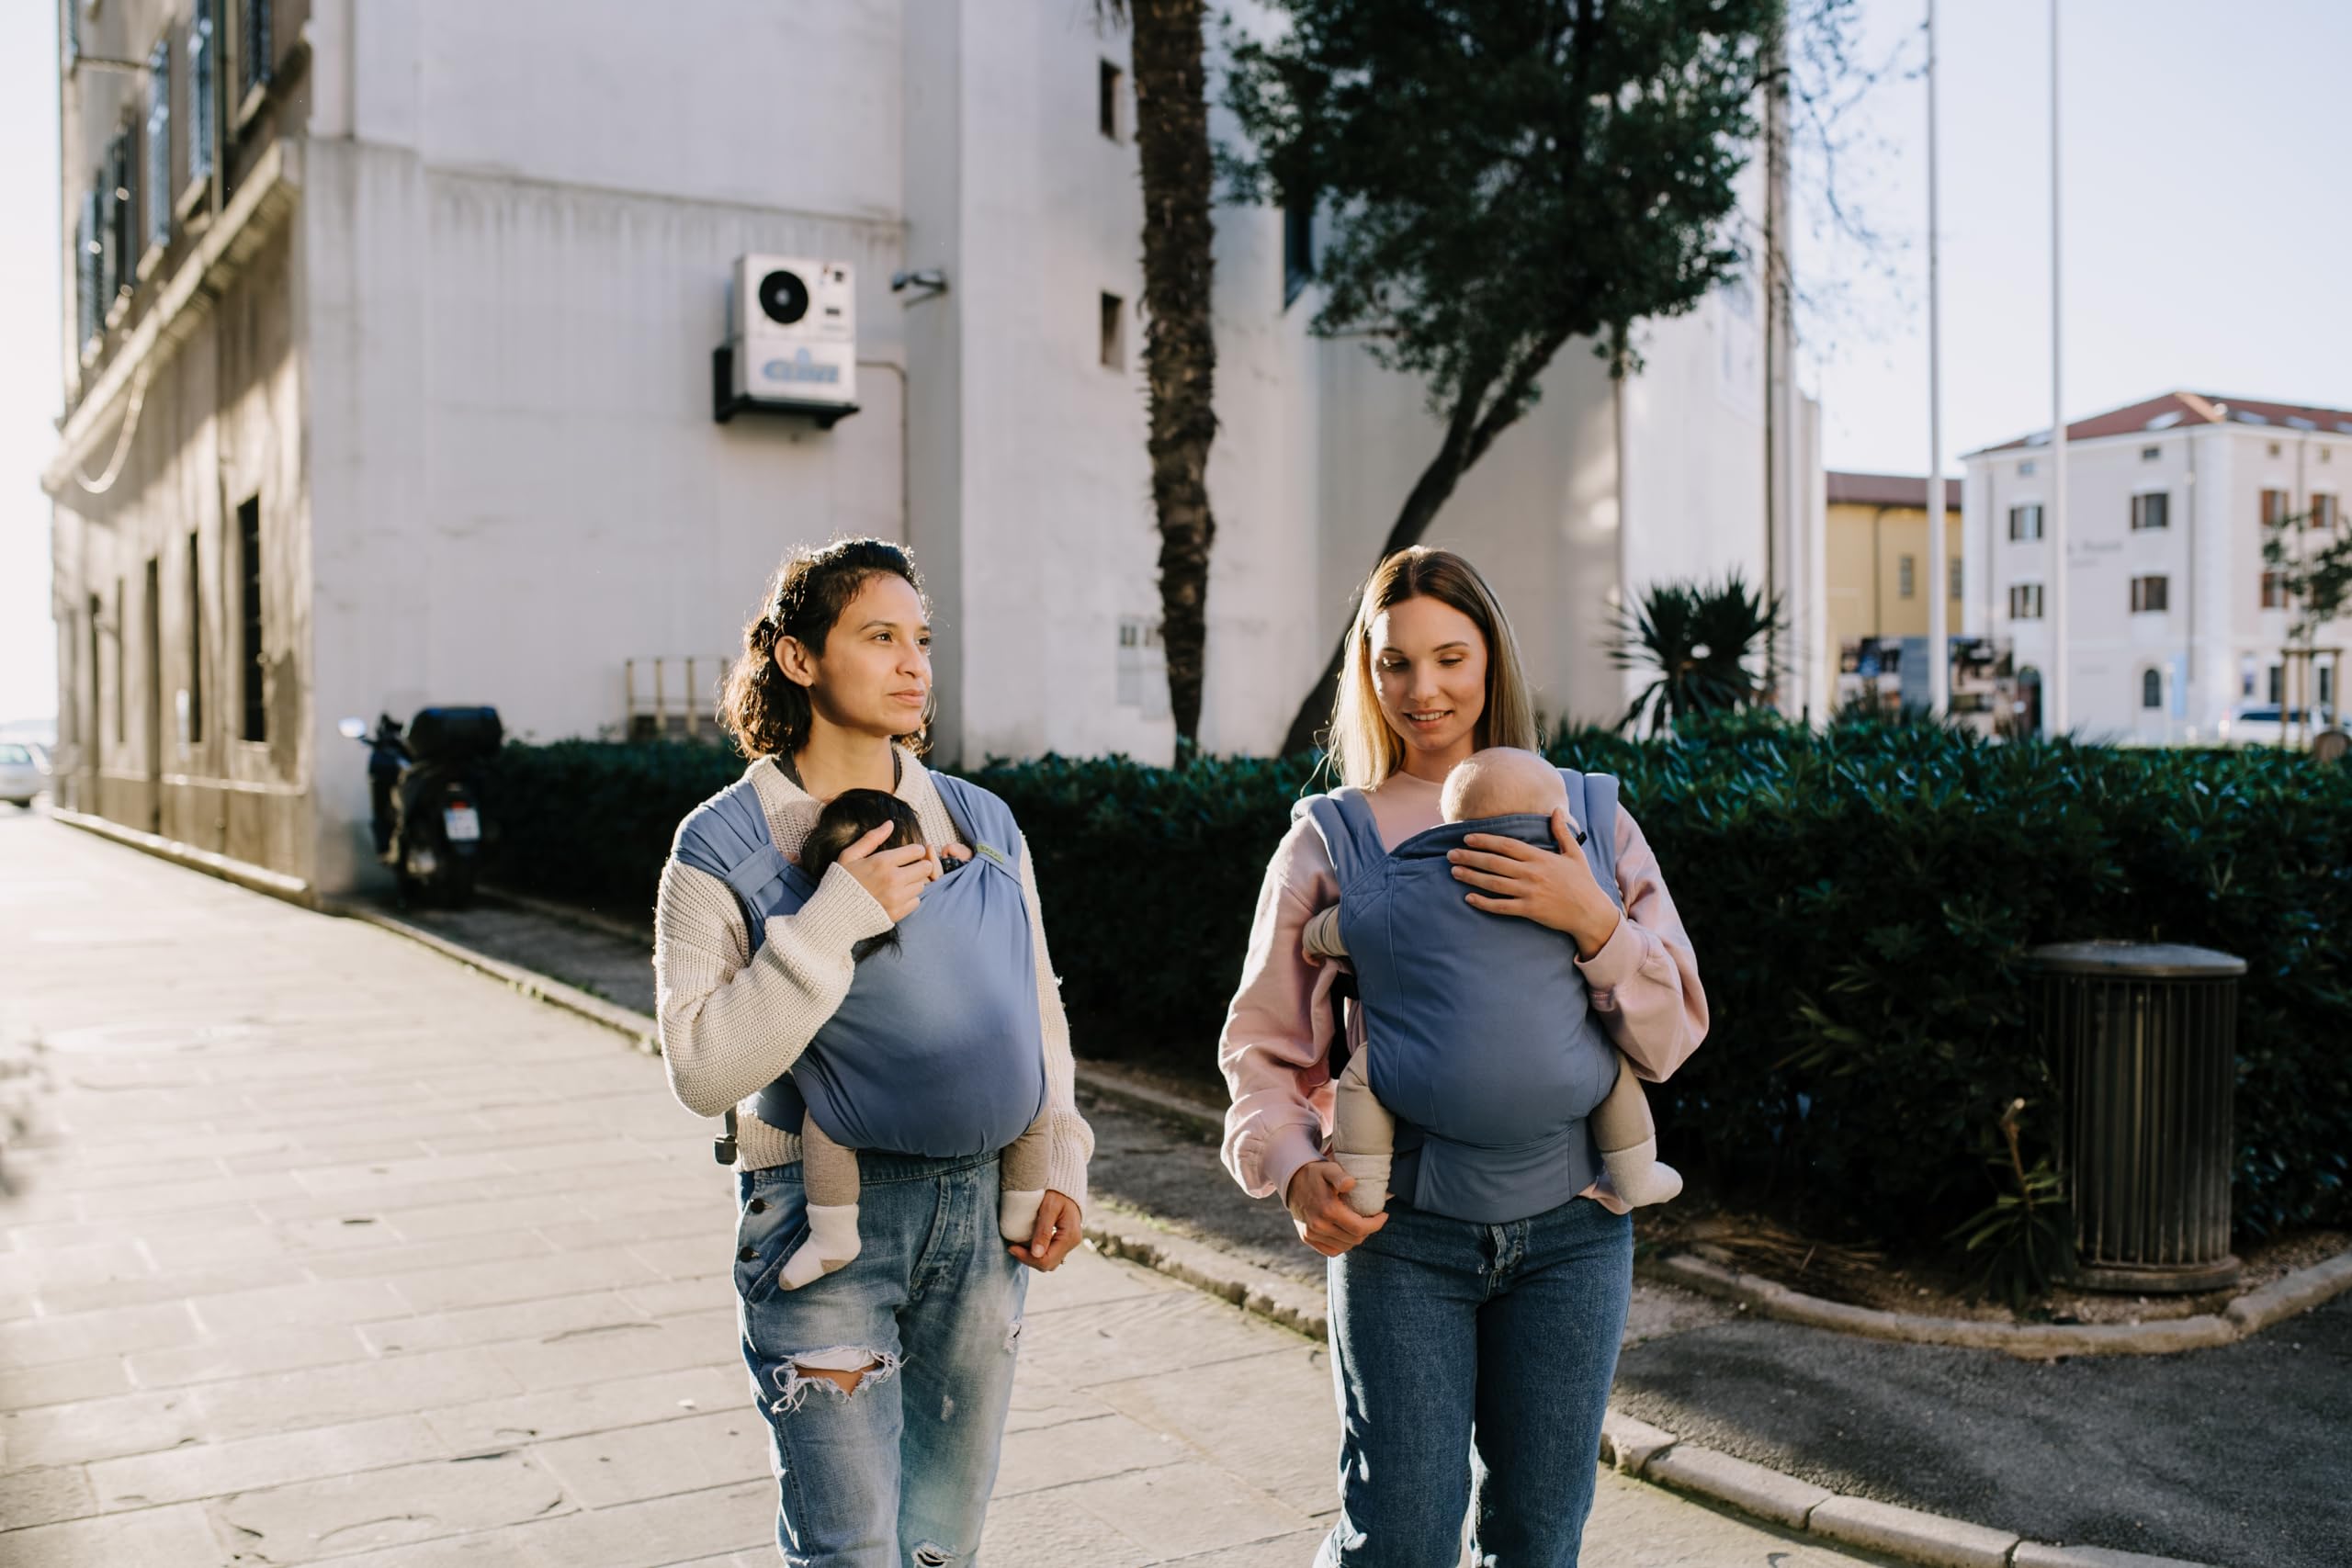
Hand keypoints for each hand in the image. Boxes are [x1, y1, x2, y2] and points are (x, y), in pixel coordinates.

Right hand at [835, 826, 970, 921]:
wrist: (833, 913)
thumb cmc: (842, 881)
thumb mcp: (850, 855)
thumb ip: (872, 838)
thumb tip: (890, 823)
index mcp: (883, 862)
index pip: (917, 851)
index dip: (915, 851)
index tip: (909, 854)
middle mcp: (893, 879)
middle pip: (925, 868)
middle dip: (919, 865)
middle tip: (909, 868)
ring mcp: (896, 898)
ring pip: (921, 885)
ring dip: (914, 882)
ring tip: (899, 883)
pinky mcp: (897, 913)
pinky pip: (916, 902)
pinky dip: (909, 898)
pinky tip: (896, 896)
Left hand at [1010, 1190, 1082, 1271]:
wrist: (1066, 1184)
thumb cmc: (1057, 1193)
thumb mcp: (1048, 1208)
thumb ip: (1043, 1230)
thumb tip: (1036, 1254)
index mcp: (1070, 1237)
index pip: (1047, 1259)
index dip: (1027, 1258)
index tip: (1012, 1247)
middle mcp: (1072, 1243)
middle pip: (1048, 1265)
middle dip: (1028, 1260)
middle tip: (1012, 1248)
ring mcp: (1069, 1244)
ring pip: (1049, 1263)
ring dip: (1032, 1259)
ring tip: (1018, 1247)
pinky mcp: (1064, 1241)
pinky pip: (1050, 1255)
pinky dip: (1038, 1254)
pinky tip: (1027, 1245)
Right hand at [1284, 1160, 1387, 1256]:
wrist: (1291, 1181)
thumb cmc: (1315, 1173)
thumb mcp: (1328, 1169)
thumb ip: (1340, 1176)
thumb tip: (1351, 1184)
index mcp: (1328, 1210)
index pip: (1360, 1228)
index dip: (1376, 1224)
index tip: (1383, 1215)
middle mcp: (1319, 1226)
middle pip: (1354, 1239)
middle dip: (1368, 1230)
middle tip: (1372, 1218)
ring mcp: (1311, 1234)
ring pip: (1345, 1246)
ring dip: (1356, 1238)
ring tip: (1359, 1224)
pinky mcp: (1307, 1238)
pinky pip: (1331, 1251)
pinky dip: (1342, 1245)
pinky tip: (1346, 1233)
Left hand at [1450, 807, 1620, 957]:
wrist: (1591, 912)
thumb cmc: (1582, 882)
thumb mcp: (1574, 853)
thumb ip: (1562, 832)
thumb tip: (1556, 809)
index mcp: (1540, 857)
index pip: (1506, 845)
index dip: (1485, 840)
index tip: (1467, 837)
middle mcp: (1532, 873)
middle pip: (1494, 862)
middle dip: (1470, 857)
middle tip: (1450, 854)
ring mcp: (1530, 892)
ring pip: (1494, 883)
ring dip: (1471, 877)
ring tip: (1454, 871)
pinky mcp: (1529, 910)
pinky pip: (1502, 906)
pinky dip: (1484, 902)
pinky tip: (1469, 898)